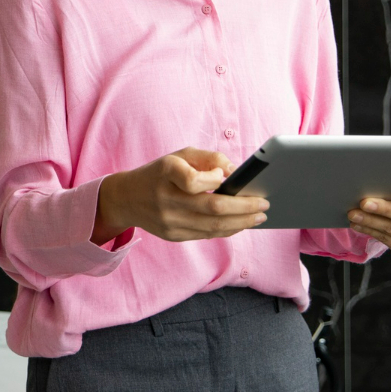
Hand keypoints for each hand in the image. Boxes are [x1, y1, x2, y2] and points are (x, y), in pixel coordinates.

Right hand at [93, 147, 269, 244]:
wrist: (126, 198)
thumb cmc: (159, 172)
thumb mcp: (179, 156)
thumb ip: (208, 158)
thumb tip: (235, 173)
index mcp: (166, 172)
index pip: (193, 180)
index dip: (214, 179)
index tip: (225, 176)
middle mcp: (166, 199)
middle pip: (212, 208)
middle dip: (244, 208)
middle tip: (264, 204)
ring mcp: (169, 221)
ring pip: (213, 226)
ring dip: (241, 222)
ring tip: (259, 216)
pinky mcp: (173, 236)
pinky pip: (206, 235)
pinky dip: (228, 229)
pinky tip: (241, 223)